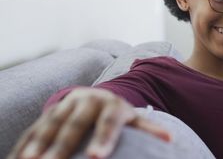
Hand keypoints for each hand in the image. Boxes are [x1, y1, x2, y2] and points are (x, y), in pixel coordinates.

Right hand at [7, 88, 170, 158]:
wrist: (94, 97)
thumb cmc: (117, 114)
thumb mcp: (133, 119)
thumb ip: (149, 129)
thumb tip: (170, 140)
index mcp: (111, 105)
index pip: (108, 123)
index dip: (102, 139)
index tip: (96, 157)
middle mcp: (87, 102)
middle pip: (75, 125)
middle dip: (63, 146)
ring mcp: (66, 106)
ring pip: (51, 124)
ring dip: (38, 143)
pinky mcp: (49, 112)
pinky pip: (34, 127)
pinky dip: (24, 143)